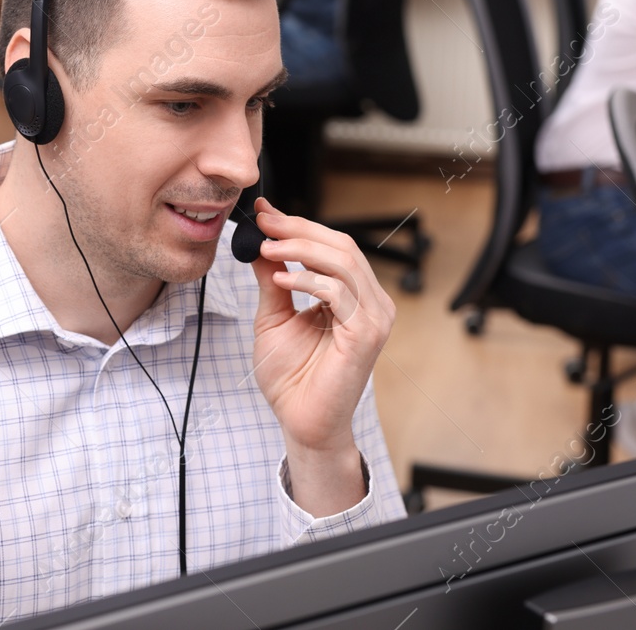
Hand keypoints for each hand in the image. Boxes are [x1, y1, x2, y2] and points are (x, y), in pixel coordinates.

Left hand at [247, 197, 394, 515]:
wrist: (301, 422)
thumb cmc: (293, 378)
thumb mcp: (274, 316)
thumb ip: (272, 280)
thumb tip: (262, 243)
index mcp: (353, 296)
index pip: (332, 246)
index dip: (298, 225)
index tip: (264, 213)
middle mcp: (370, 303)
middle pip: (341, 246)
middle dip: (298, 229)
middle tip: (264, 222)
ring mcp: (373, 318)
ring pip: (343, 261)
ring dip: (301, 249)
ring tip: (268, 248)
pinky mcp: (365, 335)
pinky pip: (339, 293)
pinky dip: (307, 280)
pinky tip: (281, 279)